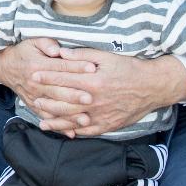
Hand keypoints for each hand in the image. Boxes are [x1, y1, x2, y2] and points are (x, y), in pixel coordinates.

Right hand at [0, 38, 95, 135]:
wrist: (5, 67)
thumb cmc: (24, 53)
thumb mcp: (33, 42)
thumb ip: (47, 44)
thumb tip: (57, 50)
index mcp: (37, 65)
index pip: (60, 67)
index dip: (76, 67)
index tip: (92, 68)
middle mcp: (35, 83)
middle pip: (58, 90)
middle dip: (75, 95)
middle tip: (91, 98)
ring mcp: (34, 97)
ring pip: (53, 107)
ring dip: (69, 114)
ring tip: (85, 119)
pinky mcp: (33, 106)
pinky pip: (47, 118)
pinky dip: (59, 126)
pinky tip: (72, 132)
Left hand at [28, 48, 185, 137]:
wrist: (152, 87)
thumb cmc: (129, 68)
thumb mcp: (107, 57)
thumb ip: (83, 55)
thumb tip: (61, 52)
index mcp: (93, 81)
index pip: (64, 79)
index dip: (47, 77)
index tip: (33, 75)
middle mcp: (95, 100)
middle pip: (65, 101)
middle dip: (47, 100)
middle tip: (32, 98)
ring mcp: (102, 114)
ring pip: (74, 119)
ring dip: (56, 120)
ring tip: (41, 121)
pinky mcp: (109, 125)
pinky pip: (88, 130)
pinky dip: (75, 131)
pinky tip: (64, 132)